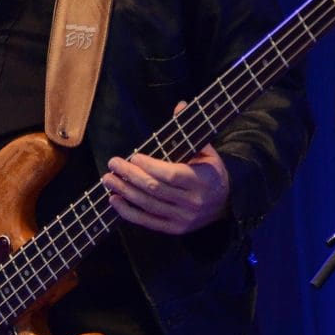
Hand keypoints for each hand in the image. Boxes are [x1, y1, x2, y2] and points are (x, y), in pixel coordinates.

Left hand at [104, 103, 230, 235]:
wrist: (226, 204)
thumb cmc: (211, 173)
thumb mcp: (207, 152)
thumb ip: (190, 132)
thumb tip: (180, 105)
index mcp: (201, 180)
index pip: (171, 175)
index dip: (150, 166)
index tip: (133, 157)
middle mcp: (192, 202)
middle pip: (154, 189)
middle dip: (130, 175)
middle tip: (113, 163)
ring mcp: (183, 218)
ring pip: (148, 205)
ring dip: (124, 191)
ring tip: (108, 179)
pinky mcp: (174, 229)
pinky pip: (147, 221)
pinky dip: (128, 212)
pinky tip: (114, 200)